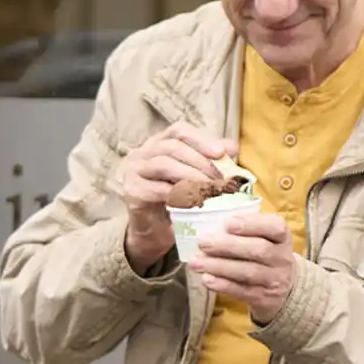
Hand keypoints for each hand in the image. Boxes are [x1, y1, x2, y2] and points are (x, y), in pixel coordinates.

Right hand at [120, 119, 231, 270]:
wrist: (155, 232)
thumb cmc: (177, 200)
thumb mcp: (196, 177)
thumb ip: (211, 160)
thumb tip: (232, 147)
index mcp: (158, 143)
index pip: (179, 131)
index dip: (201, 139)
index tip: (221, 152)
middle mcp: (142, 153)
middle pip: (172, 146)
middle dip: (201, 161)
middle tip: (221, 178)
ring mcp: (133, 171)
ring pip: (164, 164)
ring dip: (192, 176)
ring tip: (211, 189)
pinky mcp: (132, 192)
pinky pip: (157, 189)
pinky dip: (180, 194)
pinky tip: (196, 201)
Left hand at [190, 210, 297, 321]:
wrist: (285, 289)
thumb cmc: (265, 256)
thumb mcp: (265, 239)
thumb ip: (245, 229)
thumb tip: (211, 223)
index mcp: (282, 238)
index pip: (276, 227)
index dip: (252, 224)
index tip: (228, 223)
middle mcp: (282, 258)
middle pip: (258, 250)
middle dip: (228, 245)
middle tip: (203, 242)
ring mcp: (275, 279)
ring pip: (248, 272)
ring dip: (219, 266)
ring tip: (196, 262)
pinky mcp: (264, 298)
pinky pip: (242, 291)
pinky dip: (223, 285)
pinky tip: (207, 279)